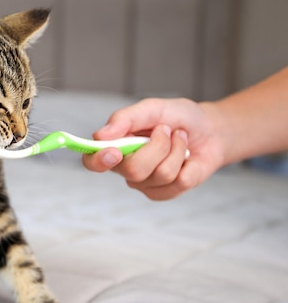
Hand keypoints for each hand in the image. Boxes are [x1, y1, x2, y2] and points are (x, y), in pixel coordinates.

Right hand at [82, 98, 224, 199]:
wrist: (210, 129)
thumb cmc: (177, 117)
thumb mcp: (152, 109)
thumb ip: (125, 118)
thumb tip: (99, 135)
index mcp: (115, 147)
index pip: (92, 162)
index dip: (98, 161)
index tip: (113, 152)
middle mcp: (125, 168)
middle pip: (132, 170)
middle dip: (157, 147)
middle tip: (166, 130)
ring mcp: (145, 184)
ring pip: (160, 174)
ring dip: (177, 150)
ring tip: (179, 139)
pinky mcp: (165, 193)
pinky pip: (178, 182)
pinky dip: (189, 163)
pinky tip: (188, 157)